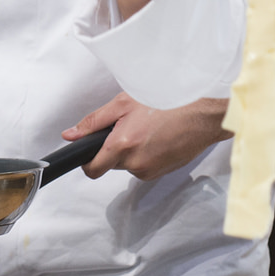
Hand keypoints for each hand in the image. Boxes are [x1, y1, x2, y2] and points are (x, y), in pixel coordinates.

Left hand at [64, 93, 227, 180]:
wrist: (204, 113)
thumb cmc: (168, 102)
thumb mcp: (124, 103)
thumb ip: (94, 121)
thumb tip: (71, 135)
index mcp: (123, 146)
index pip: (92, 170)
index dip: (87, 161)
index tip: (89, 152)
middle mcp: (136, 164)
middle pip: (112, 164)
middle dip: (115, 148)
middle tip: (129, 125)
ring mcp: (151, 171)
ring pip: (130, 165)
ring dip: (132, 150)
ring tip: (148, 127)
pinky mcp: (164, 172)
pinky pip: (145, 166)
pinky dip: (147, 154)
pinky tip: (159, 136)